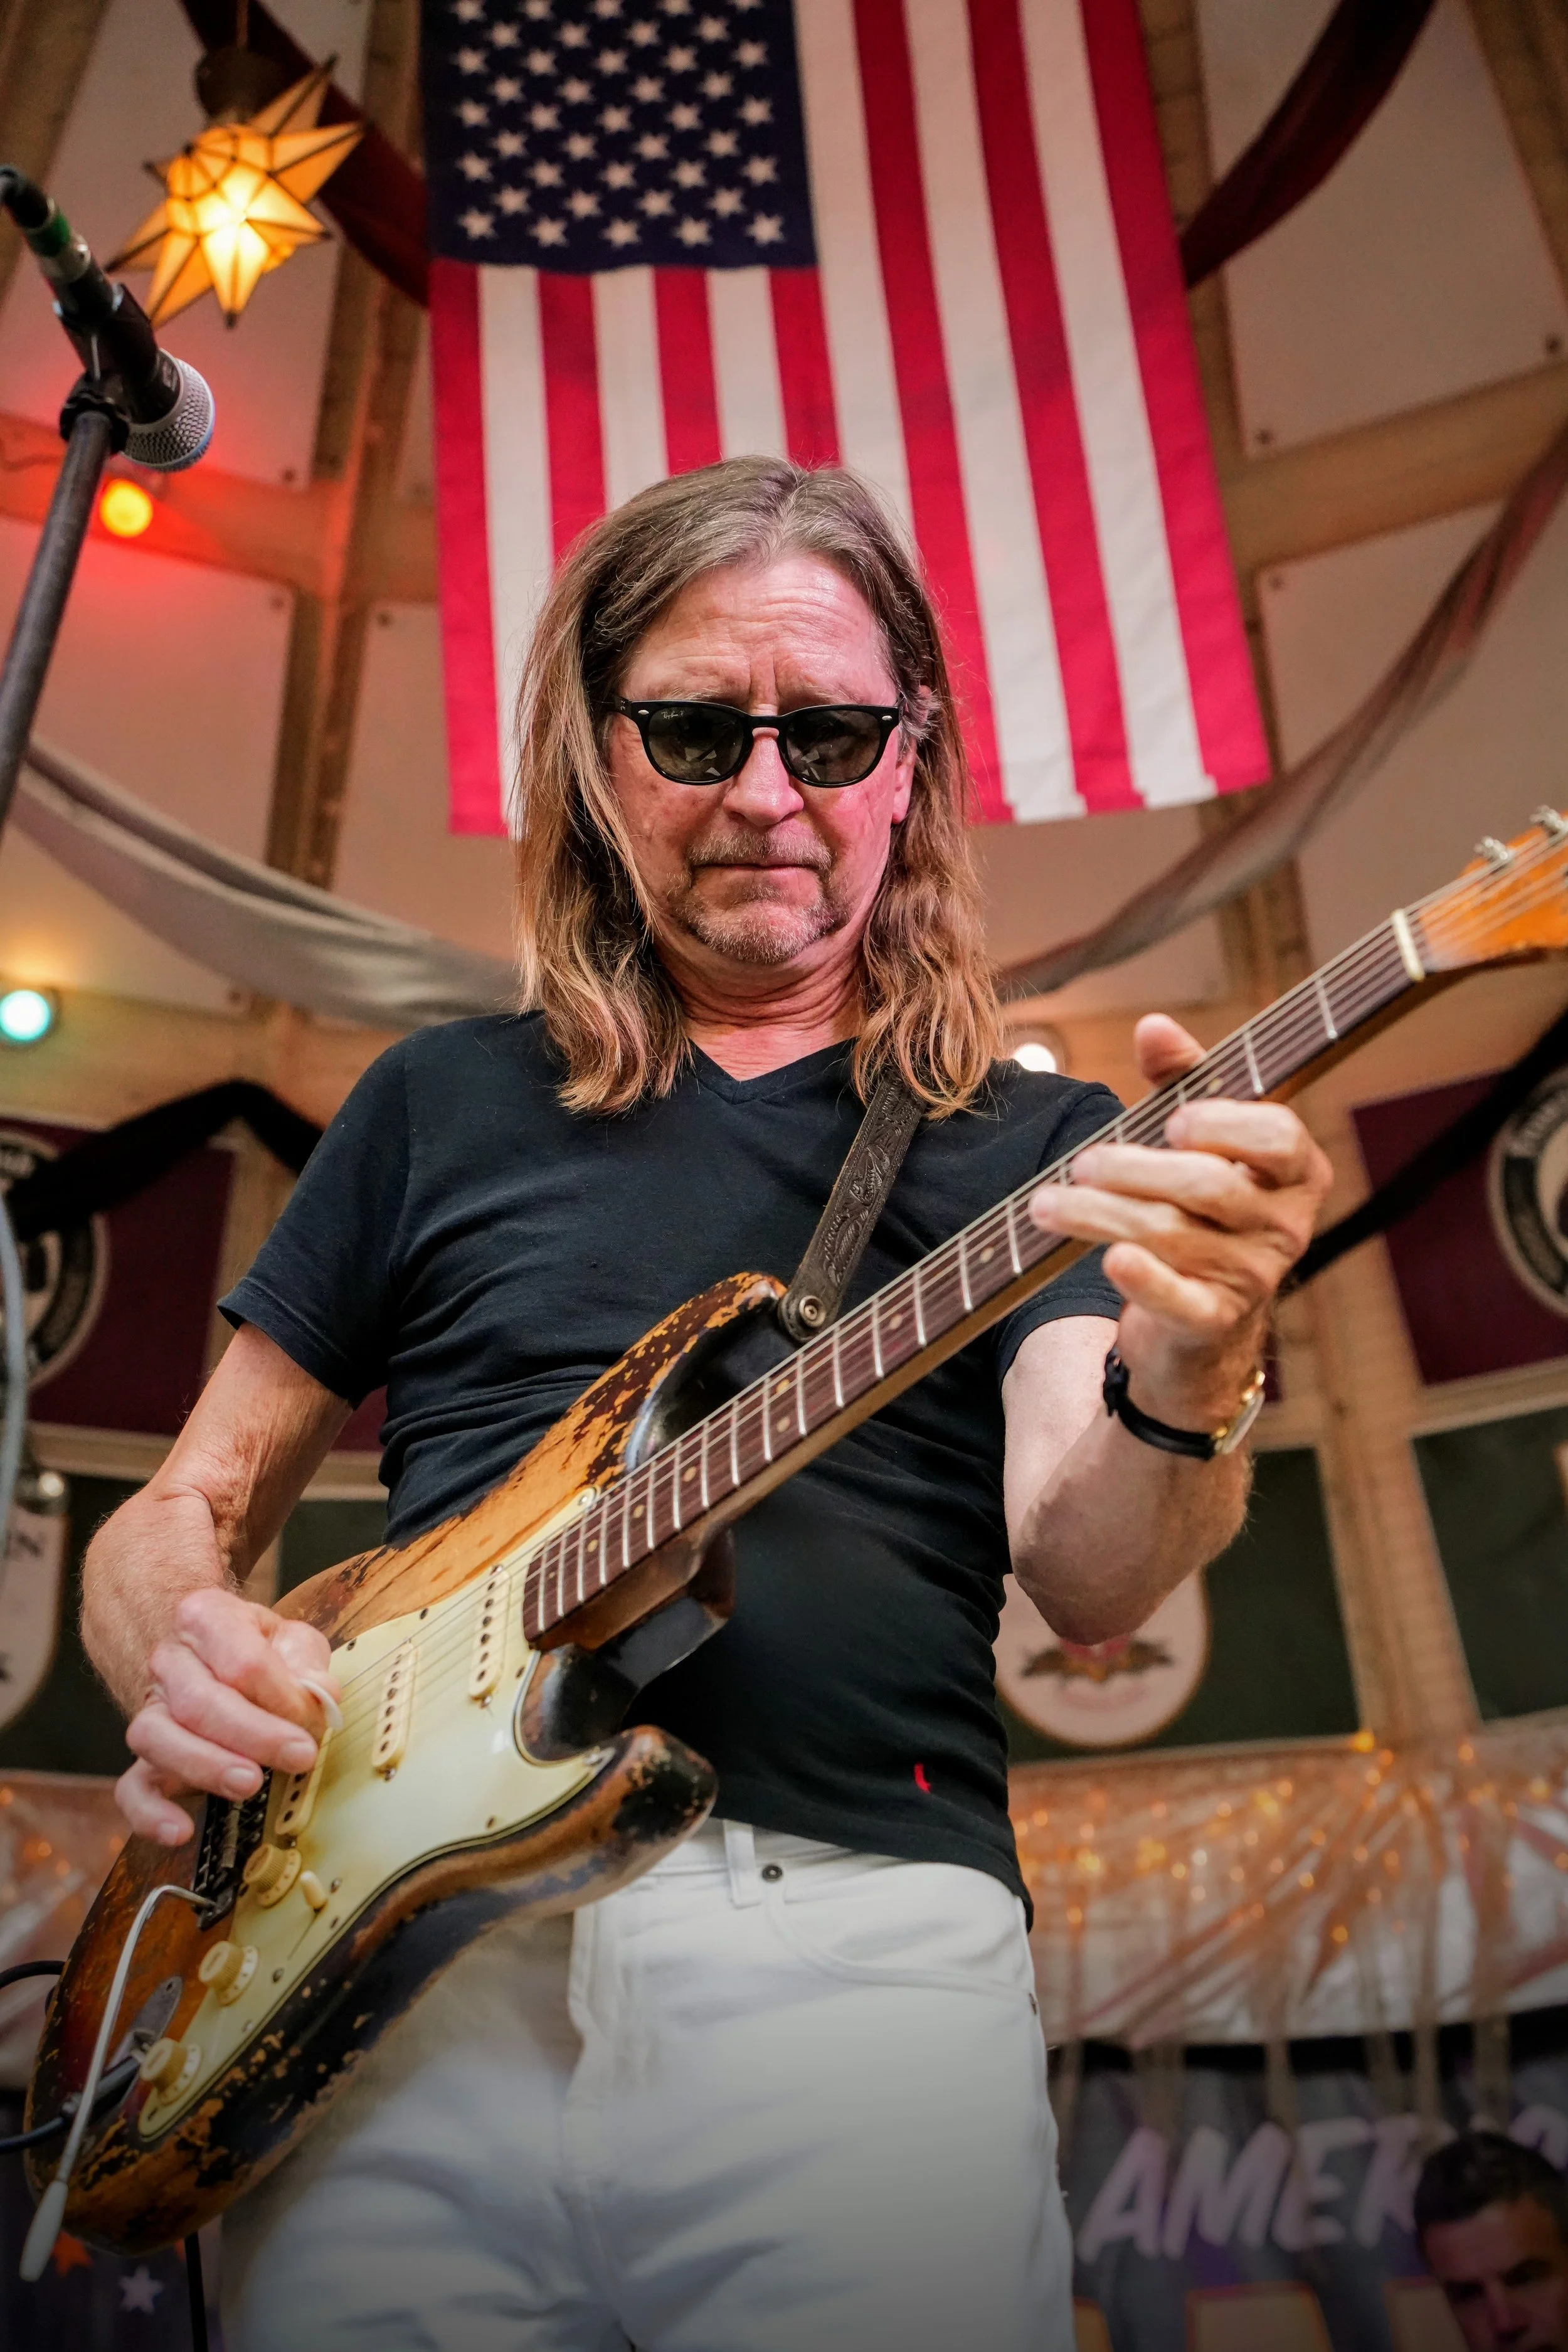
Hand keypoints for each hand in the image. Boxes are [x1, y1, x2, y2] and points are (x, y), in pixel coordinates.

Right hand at [117, 1587, 338, 1847]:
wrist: (206, 1655)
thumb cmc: (256, 1650)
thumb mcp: (291, 1640)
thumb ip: (308, 1663)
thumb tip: (320, 1695)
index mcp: (205, 1619)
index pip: (241, 1659)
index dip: (280, 1694)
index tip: (311, 1720)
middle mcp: (169, 1661)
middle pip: (198, 1700)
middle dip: (252, 1734)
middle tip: (297, 1757)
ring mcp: (150, 1710)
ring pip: (156, 1737)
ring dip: (205, 1766)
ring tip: (248, 1786)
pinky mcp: (143, 1759)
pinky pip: (130, 1788)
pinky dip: (150, 1814)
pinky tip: (180, 1831)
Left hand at [1026, 1013, 1331, 1426]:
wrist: (1197, 1318)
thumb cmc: (1198, 1205)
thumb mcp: (1198, 1137)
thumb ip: (1183, 1078)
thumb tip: (1153, 1026)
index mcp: (1296, 1171)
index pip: (1279, 1137)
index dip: (1227, 1125)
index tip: (1174, 1122)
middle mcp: (1286, 1226)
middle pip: (1210, 1186)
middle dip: (1135, 1169)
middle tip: (1081, 1161)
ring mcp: (1253, 1278)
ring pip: (1175, 1235)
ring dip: (1102, 1214)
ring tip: (1047, 1203)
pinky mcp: (1214, 1323)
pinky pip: (1180, 1300)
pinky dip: (1144, 1279)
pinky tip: (1111, 1258)